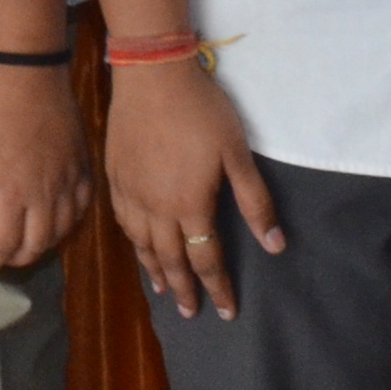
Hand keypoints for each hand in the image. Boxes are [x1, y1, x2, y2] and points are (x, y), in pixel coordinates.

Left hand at [0, 62, 92, 272]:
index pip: (5, 244)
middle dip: (16, 257)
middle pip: (36, 245)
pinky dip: (70, 221)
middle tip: (2, 255)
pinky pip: (83, 207)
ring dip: (43, 243)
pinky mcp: (83, 167)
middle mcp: (45, 194)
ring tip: (26, 242)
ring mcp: (68, 181)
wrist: (29, 74)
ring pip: (62, 230)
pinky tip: (57, 220)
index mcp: (11, 192)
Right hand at [105, 53, 281, 319]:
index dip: (218, 287)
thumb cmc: (202, 112)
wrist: (152, 75)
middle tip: (191, 314)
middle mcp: (156, 208)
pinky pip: (123, 222)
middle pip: (170, 260)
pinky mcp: (115, 177)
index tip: (227, 311)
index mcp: (190, 205)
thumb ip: (255, 202)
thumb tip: (275, 246)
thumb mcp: (238, 155)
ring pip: (142, 245)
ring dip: (155, 272)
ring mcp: (131, 193)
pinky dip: (133, 243)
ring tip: (164, 291)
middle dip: (184, 289)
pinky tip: (138, 247)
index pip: (205, 259)